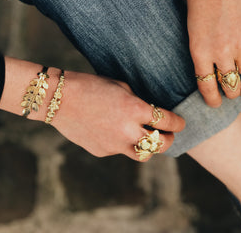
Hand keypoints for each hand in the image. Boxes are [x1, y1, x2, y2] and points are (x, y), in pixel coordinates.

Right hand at [0, 58, 184, 160]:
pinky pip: (120, 151)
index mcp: (136, 109)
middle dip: (169, 139)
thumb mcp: (121, 87)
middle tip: (169, 134)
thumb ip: (138, 102)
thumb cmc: (91, 85)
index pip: (168, 122)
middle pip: (161, 144)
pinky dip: (123, 143)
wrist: (59, 99)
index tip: (180, 123)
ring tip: (146, 138)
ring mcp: (115, 145)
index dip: (178, 123)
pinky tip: (114, 131)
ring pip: (143, 155)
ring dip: (149, 147)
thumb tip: (149, 112)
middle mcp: (128, 131)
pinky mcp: (102, 151)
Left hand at [186, 0, 240, 106]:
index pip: (207, 86)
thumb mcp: (190, 27)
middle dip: (229, 93)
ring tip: (231, 64)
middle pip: (230, 84)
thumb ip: (200, 47)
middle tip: (229, 95)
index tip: (213, 104)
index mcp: (199, 51)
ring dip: (236, 68)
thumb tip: (208, 60)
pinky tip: (234, 34)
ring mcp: (239, 43)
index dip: (211, 98)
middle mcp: (221, 52)